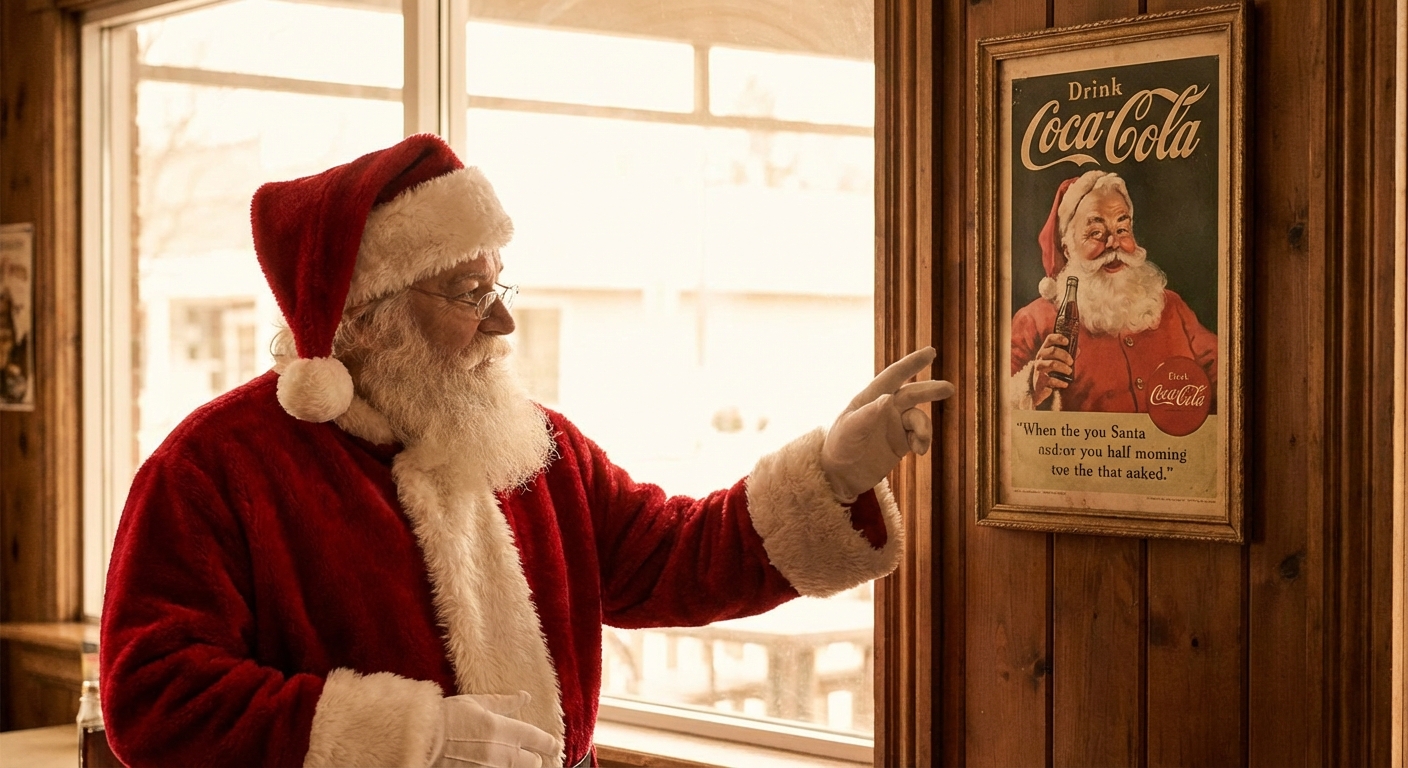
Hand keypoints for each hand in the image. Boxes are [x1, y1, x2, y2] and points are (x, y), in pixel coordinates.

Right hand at [432, 691, 559, 767]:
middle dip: (531, 759)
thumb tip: (525, 697)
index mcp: (501, 729)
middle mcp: (500, 753)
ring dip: (514, 766)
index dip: (548, 743)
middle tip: (527, 756)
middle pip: (532, 763)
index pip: (536, 739)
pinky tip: (491, 764)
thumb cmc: (445, 717)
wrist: (418, 739)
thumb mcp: (475, 703)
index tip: (554, 744)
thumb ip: (504, 703)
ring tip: (505, 759)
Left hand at [821, 347, 954, 500]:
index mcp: (870, 398)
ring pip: (918, 418)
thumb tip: (889, 398)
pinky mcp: (901, 443)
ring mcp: (894, 425)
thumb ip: (868, 414)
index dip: (911, 364)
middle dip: (930, 390)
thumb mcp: (850, 431)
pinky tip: (919, 452)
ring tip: (920, 442)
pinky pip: (919, 436)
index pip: (893, 376)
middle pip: (912, 394)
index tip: (931, 352)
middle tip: (949, 389)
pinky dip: (923, 441)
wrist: (840, 476)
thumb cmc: (839, 447)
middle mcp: (885, 408)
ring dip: (924, 427)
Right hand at [1031, 333, 1073, 405]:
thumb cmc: (1051, 371)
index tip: (1067, 341)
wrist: (1039, 387)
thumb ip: (1067, 355)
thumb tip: (1078, 350)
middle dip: (1065, 356)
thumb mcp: (1058, 361)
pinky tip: (1065, 384)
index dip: (1058, 338)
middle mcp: (1040, 358)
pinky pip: (1052, 380)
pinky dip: (1061, 382)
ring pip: (1052, 364)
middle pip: (1053, 351)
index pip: (1049, 339)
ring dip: (1064, 368)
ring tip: (1069, 372)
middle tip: (1071, 362)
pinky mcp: (1040, 380)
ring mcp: (1039, 369)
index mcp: (1044, 350)